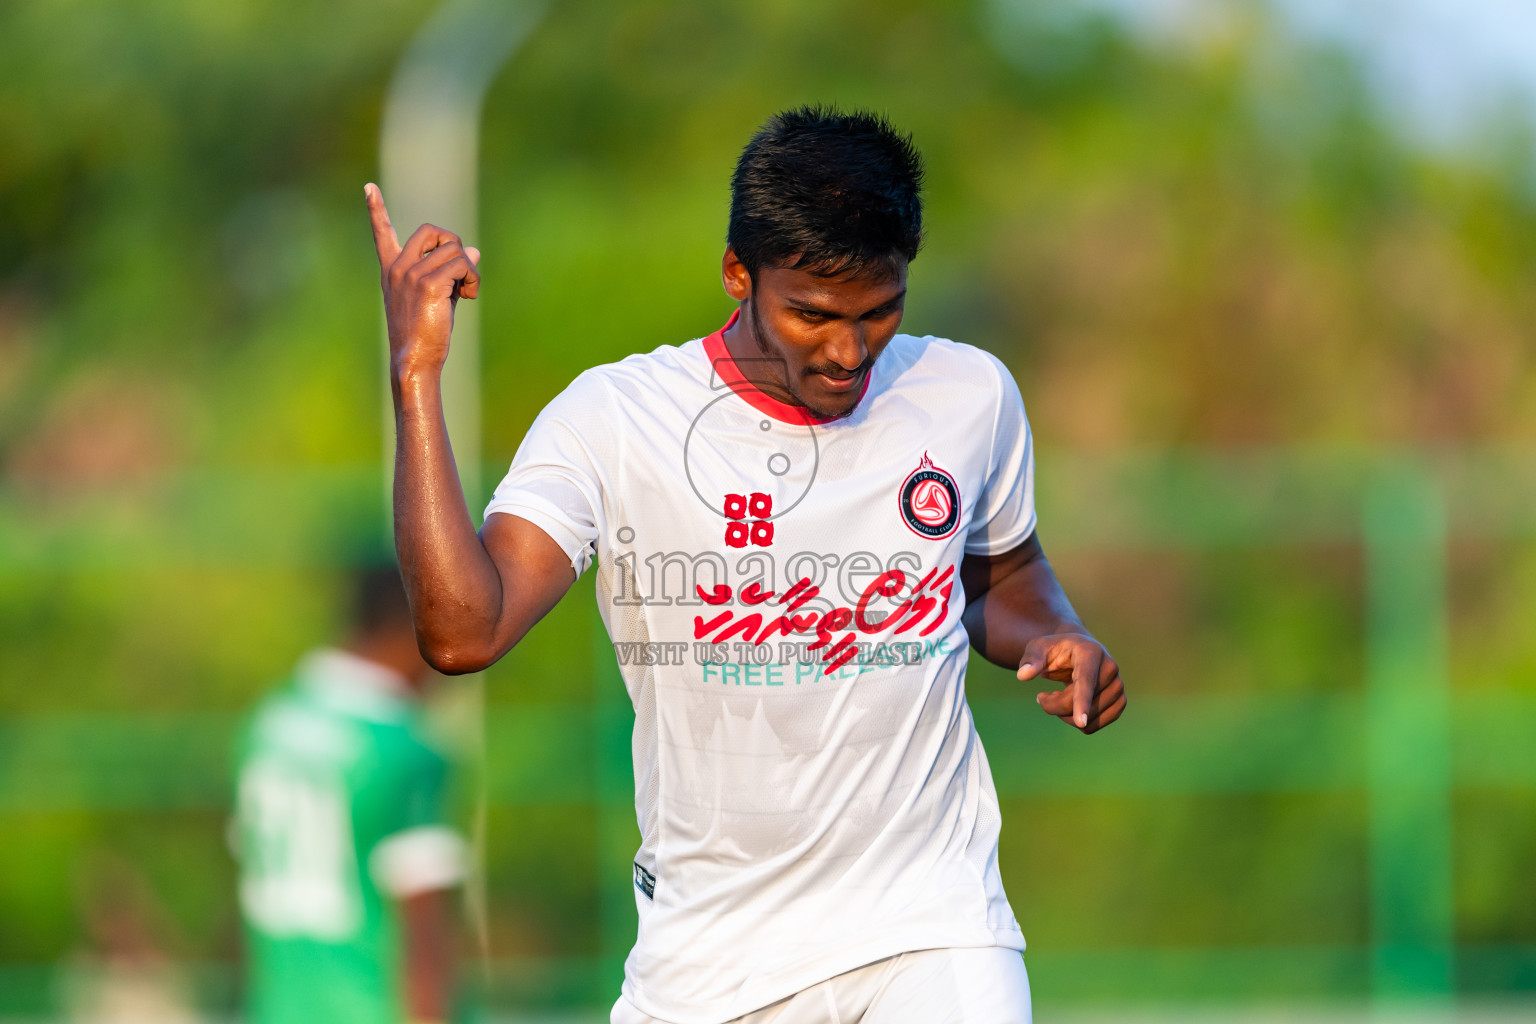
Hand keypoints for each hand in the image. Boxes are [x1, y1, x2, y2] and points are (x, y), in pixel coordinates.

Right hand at [365, 183, 480, 377]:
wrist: (414, 361)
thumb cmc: (425, 336)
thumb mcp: (436, 298)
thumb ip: (450, 273)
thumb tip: (474, 251)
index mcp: (391, 271)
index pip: (382, 234)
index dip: (376, 210)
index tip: (369, 187)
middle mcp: (398, 268)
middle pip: (432, 231)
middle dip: (454, 245)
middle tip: (461, 271)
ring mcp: (411, 274)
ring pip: (455, 250)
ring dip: (469, 270)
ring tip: (467, 292)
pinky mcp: (428, 284)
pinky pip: (463, 265)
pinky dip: (473, 279)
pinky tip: (469, 297)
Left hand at [1018, 633, 1125, 734]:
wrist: (1076, 651)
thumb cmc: (1055, 649)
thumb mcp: (1038, 648)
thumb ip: (1030, 660)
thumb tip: (1023, 675)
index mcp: (1090, 652)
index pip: (1086, 680)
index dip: (1082, 701)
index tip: (1080, 722)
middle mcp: (1110, 667)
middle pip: (1080, 703)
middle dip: (1055, 706)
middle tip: (1041, 697)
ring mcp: (1118, 685)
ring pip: (1090, 719)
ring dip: (1066, 716)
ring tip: (1059, 697)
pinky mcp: (1120, 701)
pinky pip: (1097, 725)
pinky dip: (1080, 723)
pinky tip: (1071, 708)